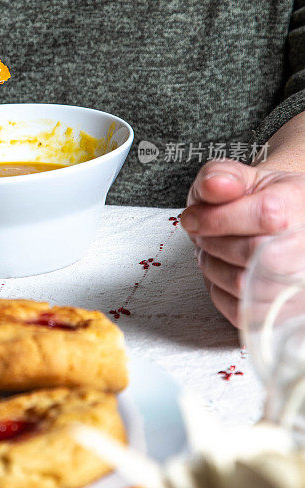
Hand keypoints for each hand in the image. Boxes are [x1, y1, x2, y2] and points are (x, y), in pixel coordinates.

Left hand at [181, 160, 304, 326]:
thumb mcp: (242, 177)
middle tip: (202, 236)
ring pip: (245, 285)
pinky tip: (222, 270)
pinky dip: (218, 291)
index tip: (193, 218)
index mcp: (299, 205)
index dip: (217, 218)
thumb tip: (215, 186)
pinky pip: (242, 311)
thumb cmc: (261, 201)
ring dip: (213, 267)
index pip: (264, 215)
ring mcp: (298, 285)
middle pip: (253, 253)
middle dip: (213, 243)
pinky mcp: (282, 312)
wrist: (282, 223)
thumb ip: (223, 175)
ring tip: (212, 251)